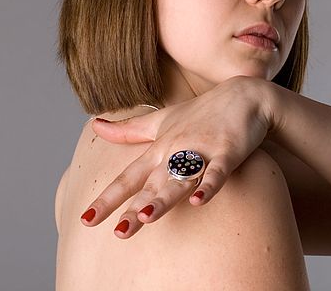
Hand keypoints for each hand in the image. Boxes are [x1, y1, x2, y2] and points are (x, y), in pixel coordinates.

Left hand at [80, 75, 276, 238]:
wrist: (244, 96)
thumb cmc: (201, 113)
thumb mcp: (161, 121)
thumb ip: (128, 130)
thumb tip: (94, 124)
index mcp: (159, 149)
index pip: (128, 178)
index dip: (107, 199)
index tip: (86, 221)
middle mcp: (175, 151)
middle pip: (152, 184)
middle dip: (135, 209)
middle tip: (118, 234)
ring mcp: (201, 151)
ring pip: (179, 179)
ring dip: (164, 198)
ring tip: (146, 218)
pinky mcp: (227, 151)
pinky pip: (217, 171)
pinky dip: (209, 185)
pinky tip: (198, 201)